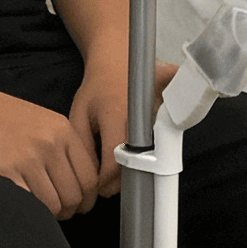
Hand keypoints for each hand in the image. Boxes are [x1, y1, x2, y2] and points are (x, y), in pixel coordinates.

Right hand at [0, 76, 101, 218]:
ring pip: (53, 205)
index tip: (80, 206)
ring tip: (38, 209)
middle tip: (59, 213)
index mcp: (62, 130)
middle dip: (69, 211)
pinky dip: (28, 211)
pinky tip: (21, 203)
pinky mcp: (5, 172)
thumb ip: (62, 148)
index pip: (89, 177)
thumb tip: (78, 185)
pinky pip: (29, 205)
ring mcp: (27, 158)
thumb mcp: (40, 121)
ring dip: (48, 214)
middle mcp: (49, 143)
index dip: (86, 199)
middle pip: (74, 195)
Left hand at [68, 58, 179, 204]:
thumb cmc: (97, 88)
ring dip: (134, 169)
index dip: (105, 180)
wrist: (119, 60)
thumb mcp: (79, 114)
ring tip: (116, 173)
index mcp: (116, 112)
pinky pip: (158, 145)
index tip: (96, 187)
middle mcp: (142, 114)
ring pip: (149, 156)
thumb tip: (90, 177)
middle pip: (136, 161)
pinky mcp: (167, 115)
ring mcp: (158, 114)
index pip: (115, 158)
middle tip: (105, 187)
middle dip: (120, 180)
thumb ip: (83, 145)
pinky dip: (148, 156)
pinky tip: (135, 158)